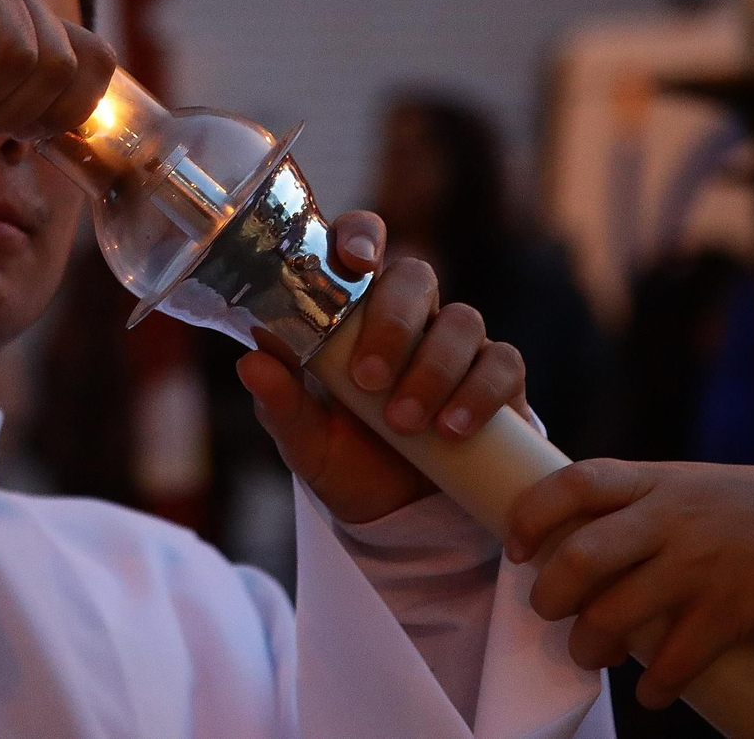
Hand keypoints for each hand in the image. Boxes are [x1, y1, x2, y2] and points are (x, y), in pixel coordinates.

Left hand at [235, 212, 531, 524]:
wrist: (399, 516)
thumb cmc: (344, 460)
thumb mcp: (304, 441)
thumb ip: (280, 403)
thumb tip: (251, 363)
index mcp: (354, 311)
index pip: (360, 244)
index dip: (361, 236)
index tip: (356, 261)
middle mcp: (409, 316)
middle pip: (416, 277)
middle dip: (394, 324)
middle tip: (369, 380)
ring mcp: (456, 344)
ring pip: (462, 321)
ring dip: (433, 369)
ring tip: (405, 423)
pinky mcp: (497, 379)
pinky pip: (502, 364)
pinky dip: (479, 393)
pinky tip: (452, 429)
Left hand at [505, 460, 753, 707]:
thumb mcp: (694, 483)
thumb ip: (642, 502)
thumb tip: (580, 538)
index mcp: (657, 480)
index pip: (574, 483)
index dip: (531, 514)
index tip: (515, 546)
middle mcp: (672, 517)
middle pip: (581, 556)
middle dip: (550, 595)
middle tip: (547, 612)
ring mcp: (701, 565)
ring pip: (616, 614)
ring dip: (589, 646)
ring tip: (588, 654)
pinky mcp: (733, 612)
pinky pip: (674, 660)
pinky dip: (653, 685)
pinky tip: (651, 693)